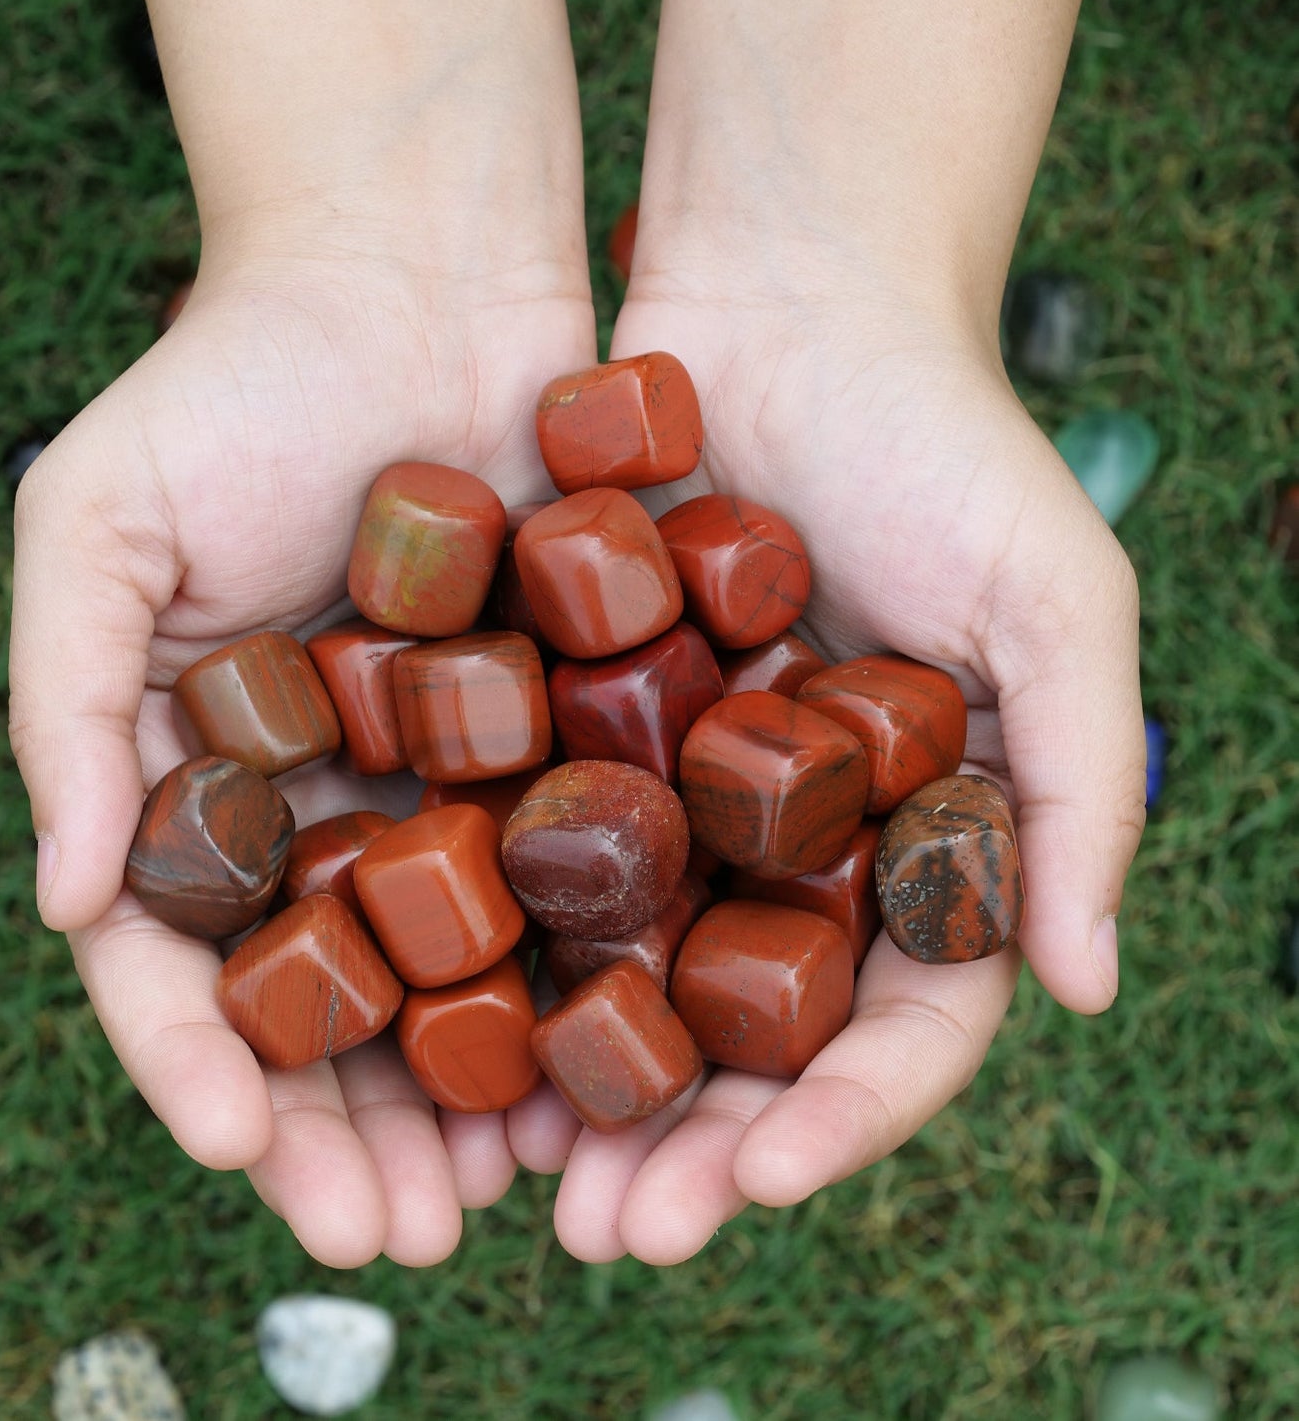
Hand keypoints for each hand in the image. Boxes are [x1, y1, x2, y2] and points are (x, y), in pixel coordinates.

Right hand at [10, 245, 594, 1266]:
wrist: (416, 273)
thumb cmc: (236, 382)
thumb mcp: (97, 528)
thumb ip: (68, 709)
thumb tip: (63, 899)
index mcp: (210, 779)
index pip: (187, 958)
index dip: (204, 1058)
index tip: (241, 1147)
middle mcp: (333, 801)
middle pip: (337, 1001)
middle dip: (353, 1124)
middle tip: (394, 1229)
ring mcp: (454, 777)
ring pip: (463, 972)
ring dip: (474, 1091)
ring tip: (503, 1193)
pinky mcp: (568, 734)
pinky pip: (573, 875)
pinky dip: (582, 972)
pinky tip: (607, 1060)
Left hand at [507, 262, 1144, 1263]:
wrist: (786, 302)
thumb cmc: (941, 441)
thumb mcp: (1054, 607)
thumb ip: (1078, 790)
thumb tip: (1089, 987)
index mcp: (916, 840)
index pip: (895, 1023)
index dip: (839, 1120)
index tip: (755, 1183)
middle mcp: (795, 840)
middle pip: (747, 1037)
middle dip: (690, 1144)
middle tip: (612, 1231)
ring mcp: (683, 793)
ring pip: (631, 978)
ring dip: (581, 1088)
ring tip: (518, 1178)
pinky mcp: (581, 726)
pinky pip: (538, 857)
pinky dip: (503, 949)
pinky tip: (445, 1026)